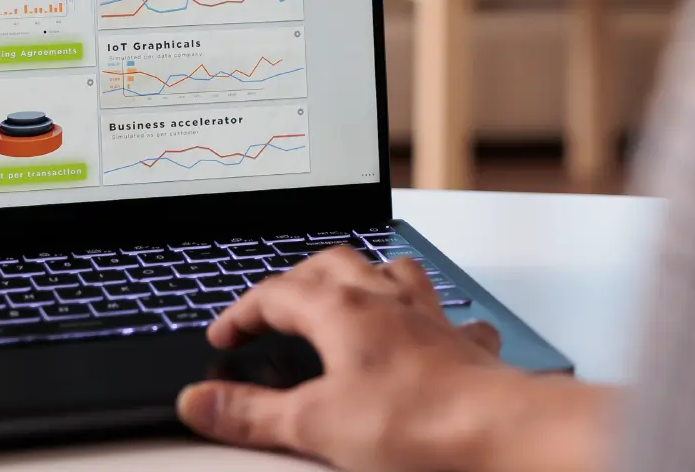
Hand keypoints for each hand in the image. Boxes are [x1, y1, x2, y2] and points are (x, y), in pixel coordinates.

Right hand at [176, 247, 611, 471]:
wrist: (494, 430)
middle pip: (329, 263)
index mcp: (341, 307)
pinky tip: (423, 327)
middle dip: (294, 280)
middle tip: (271, 308)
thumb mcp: (314, 424)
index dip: (242, 312)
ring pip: (385, 268)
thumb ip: (251, 413)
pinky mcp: (456, 340)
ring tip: (342, 290)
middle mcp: (383, 296)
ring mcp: (425, 313)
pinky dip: (421, 312)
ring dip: (358, 275)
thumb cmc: (414, 423)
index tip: (224, 335)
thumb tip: (201, 399)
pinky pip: (439, 310)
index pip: (276, 292)